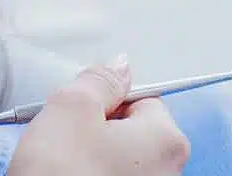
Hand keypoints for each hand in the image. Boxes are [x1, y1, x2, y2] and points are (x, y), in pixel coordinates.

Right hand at [8, 56, 191, 175]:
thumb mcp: (71, 106)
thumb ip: (99, 79)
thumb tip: (119, 65)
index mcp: (166, 140)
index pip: (140, 97)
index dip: (103, 100)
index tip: (80, 112)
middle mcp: (169, 172)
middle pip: (131, 130)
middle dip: (96, 129)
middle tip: (66, 139)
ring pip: (116, 158)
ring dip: (88, 156)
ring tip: (62, 165)